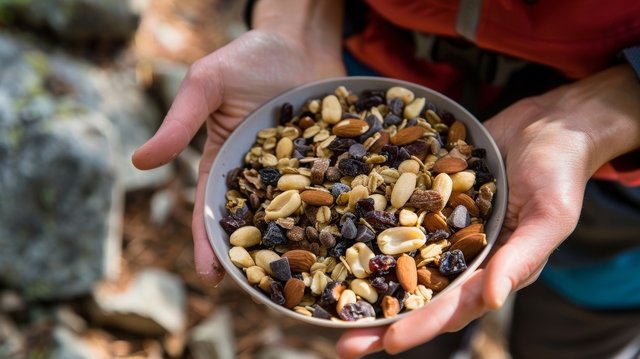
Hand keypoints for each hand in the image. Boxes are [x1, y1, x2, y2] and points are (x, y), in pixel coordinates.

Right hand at [132, 29, 344, 285]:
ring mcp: (294, 170)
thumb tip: (139, 162)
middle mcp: (259, 174)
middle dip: (254, 255)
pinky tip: (341, 234)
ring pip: (293, 214)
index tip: (211, 277)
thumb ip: (179, 123)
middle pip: (254, 222)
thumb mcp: (207, 86)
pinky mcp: (325, 160)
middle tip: (260, 290)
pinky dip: (332, 212)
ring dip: (295, 242)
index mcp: (223, 163)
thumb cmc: (246, 58)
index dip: (209, 243)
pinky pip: (328, 189)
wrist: (296, 41)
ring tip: (303, 276)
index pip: (210, 210)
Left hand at [336, 65, 639, 357]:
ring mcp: (441, 229)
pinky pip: (397, 219)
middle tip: (341, 340)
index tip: (387, 342)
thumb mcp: (550, 216)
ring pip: (399, 261)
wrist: (546, 123)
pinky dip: (371, 232)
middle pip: (416, 294)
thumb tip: (493, 299)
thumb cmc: (560, 170)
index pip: (452, 307)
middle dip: (380, 319)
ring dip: (366, 281)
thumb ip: (522, 259)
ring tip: (328, 299)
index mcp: (492, 270)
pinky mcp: (428, 200)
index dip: (420, 326)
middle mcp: (461, 256)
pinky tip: (340, 238)